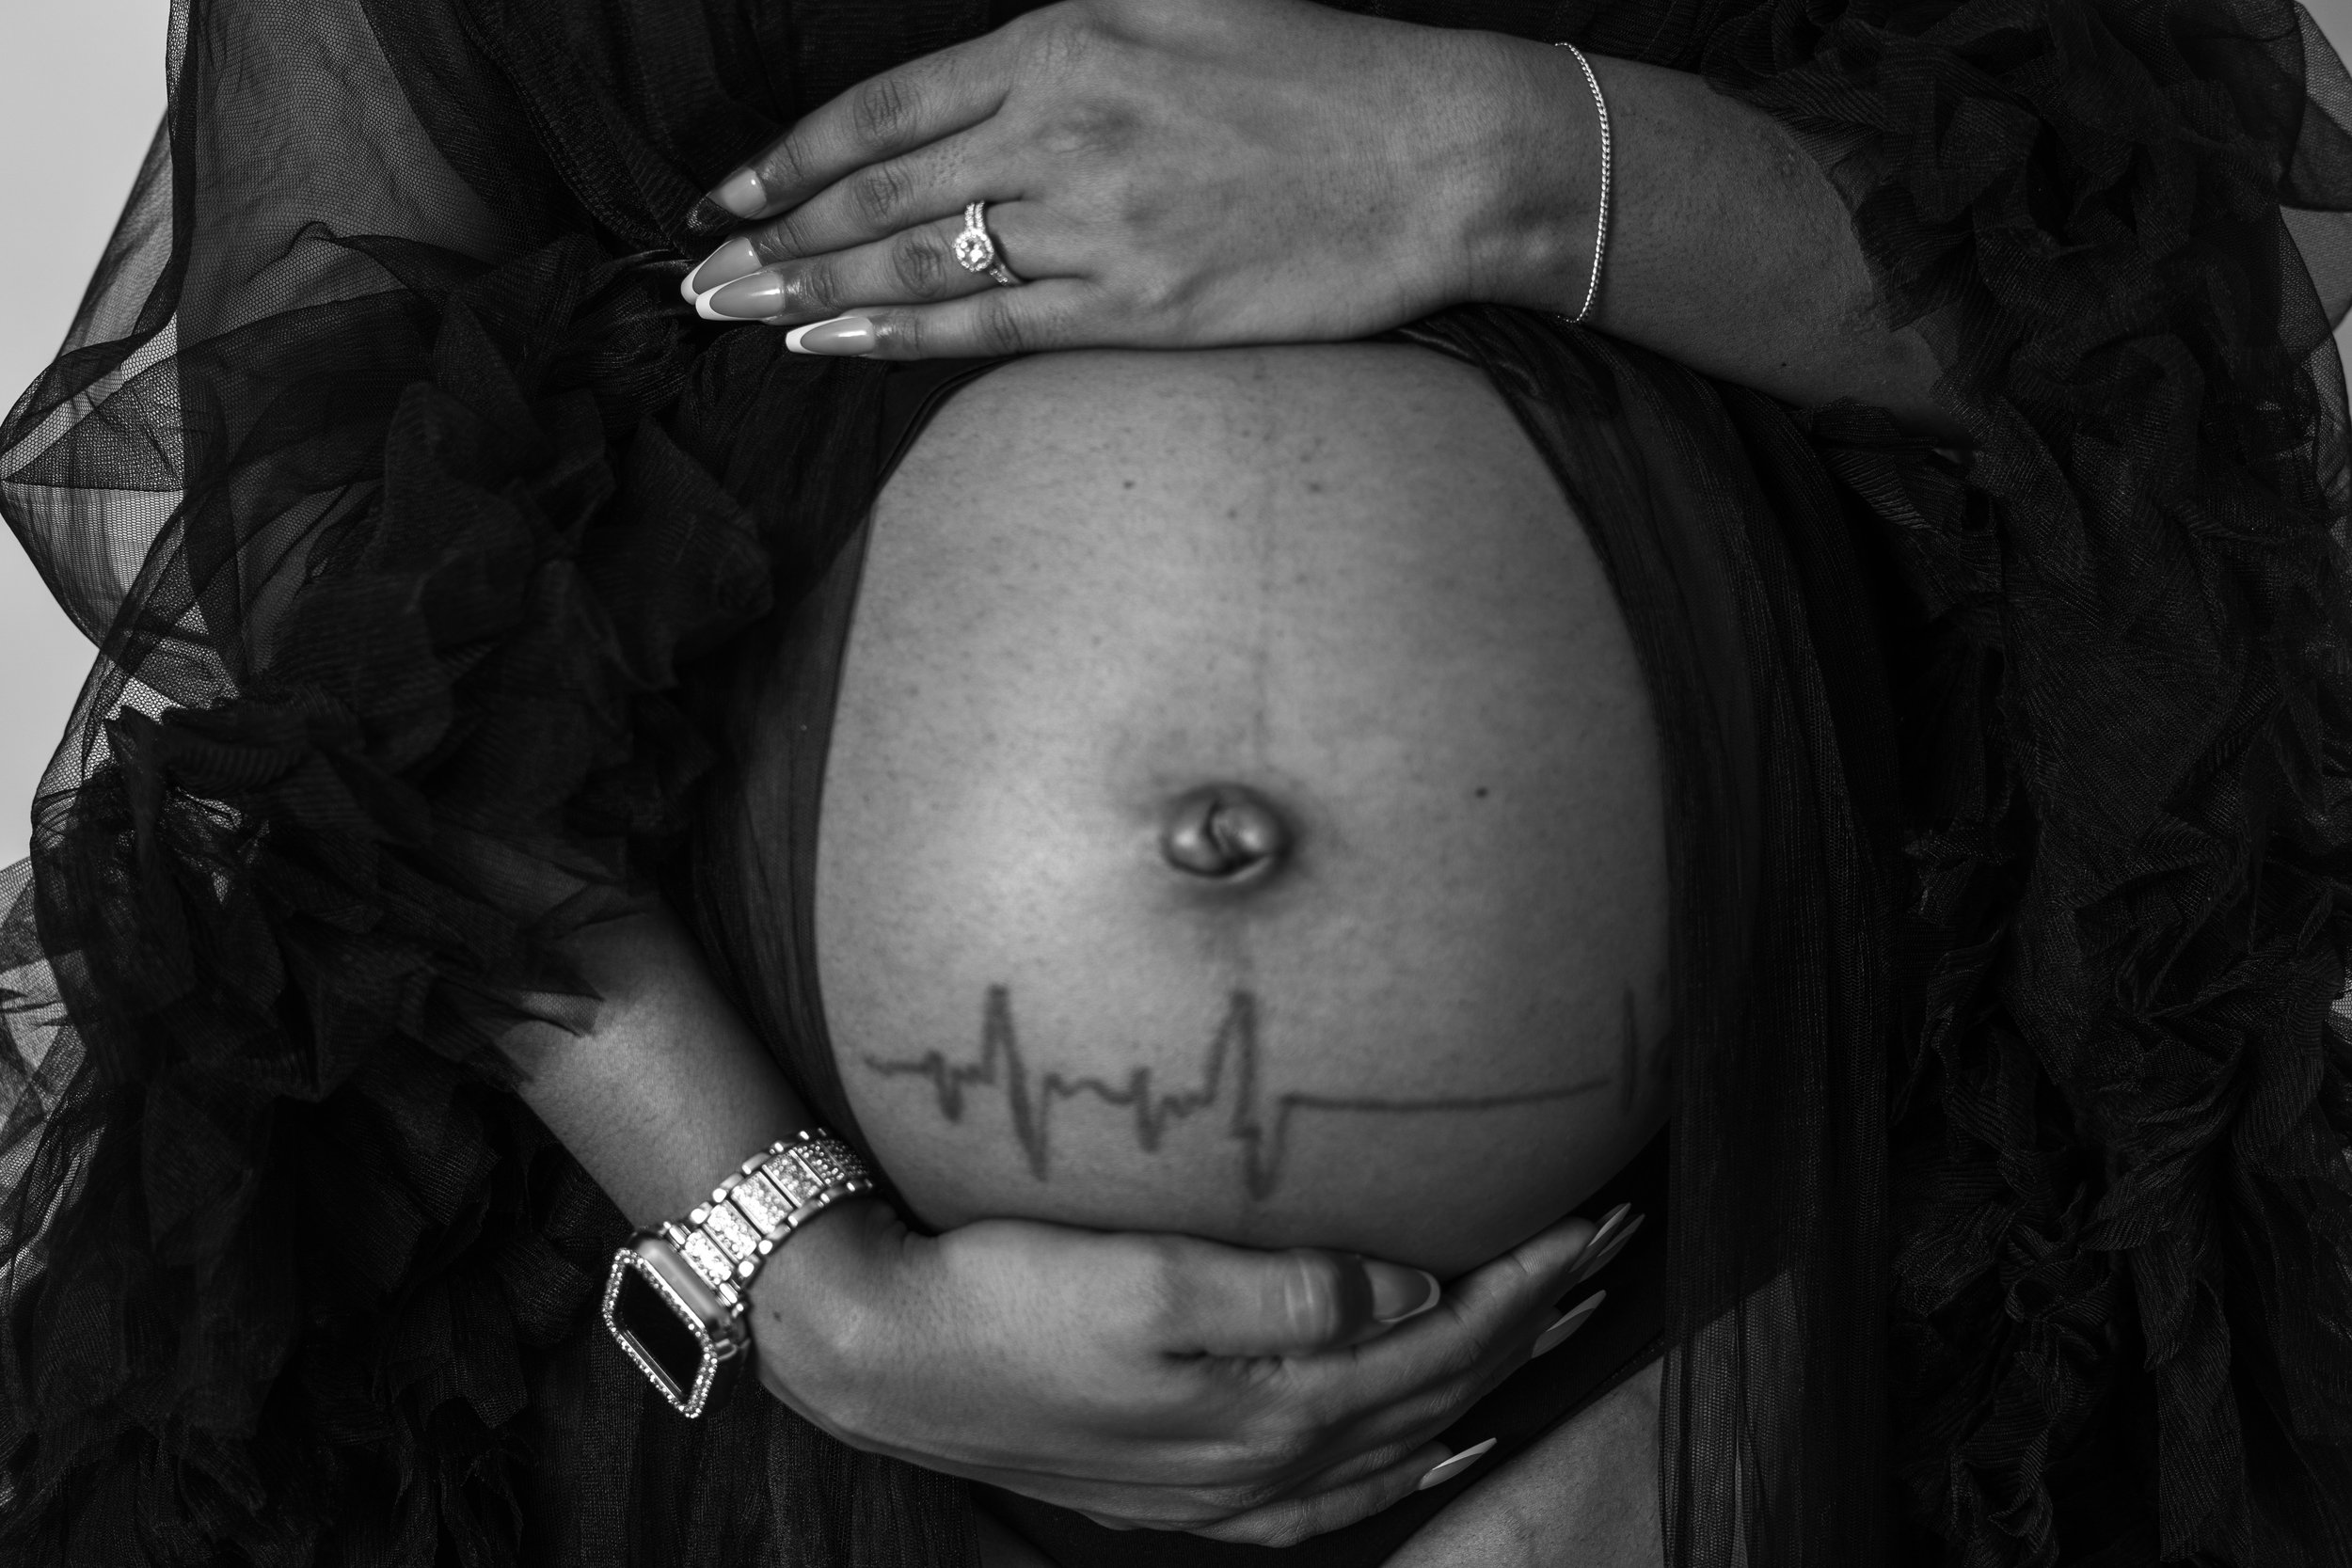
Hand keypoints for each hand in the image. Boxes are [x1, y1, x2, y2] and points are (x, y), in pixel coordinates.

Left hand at [679, 0, 1574, 357]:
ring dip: (807, 290)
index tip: (727, 194)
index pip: (883, 107)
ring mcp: (1094, 223)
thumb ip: (1063, 44)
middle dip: (771, 237)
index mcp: (1064, 41)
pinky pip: (985, 326)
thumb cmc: (1318, 78)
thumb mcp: (1178, 7)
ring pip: (914, 260)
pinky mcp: (1135, 305)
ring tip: (733, 316)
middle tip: (695, 278)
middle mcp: (1060, 127)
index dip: (788, 158)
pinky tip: (826, 344)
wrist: (1437, 156)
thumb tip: (976, 84)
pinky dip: (894, 334)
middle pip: (875, 190)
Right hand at [748, 1195, 1629, 1545]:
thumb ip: (1289, 1295)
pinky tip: (1441, 1440)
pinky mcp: (1191, 1487)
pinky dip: (1414, 1458)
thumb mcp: (1142, 1280)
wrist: (883, 1360)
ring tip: (1565, 1326)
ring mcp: (1231, 1487)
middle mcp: (1270, 1462)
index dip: (1529, 1275)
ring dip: (1496, 1379)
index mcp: (1273, 1405)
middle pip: (1444, 1387)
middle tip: (1612, 1246)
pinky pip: (1344, 1490)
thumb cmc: (1004, 1299)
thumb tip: (1415, 1291)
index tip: (1593, 1210)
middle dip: (1538, 1317)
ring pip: (1408, 1436)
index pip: (1444, 1335)